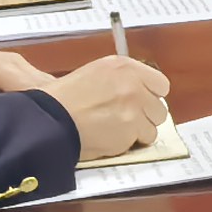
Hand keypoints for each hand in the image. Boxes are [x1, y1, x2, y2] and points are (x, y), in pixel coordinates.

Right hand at [40, 51, 171, 161]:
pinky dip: (128, 143)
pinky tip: (110, 138)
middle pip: (160, 108)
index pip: (161, 84)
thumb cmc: (67, 97)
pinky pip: (140, 142)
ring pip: (153, 128)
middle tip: (126, 120)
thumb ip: (124, 79)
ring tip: (116, 130)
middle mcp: (133, 86)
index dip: (151, 96)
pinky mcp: (129, 133)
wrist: (51, 118)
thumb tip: (144, 92)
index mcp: (125, 67)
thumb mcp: (98, 73)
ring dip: (138, 132)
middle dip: (145, 116)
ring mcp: (134, 110)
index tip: (142, 103)